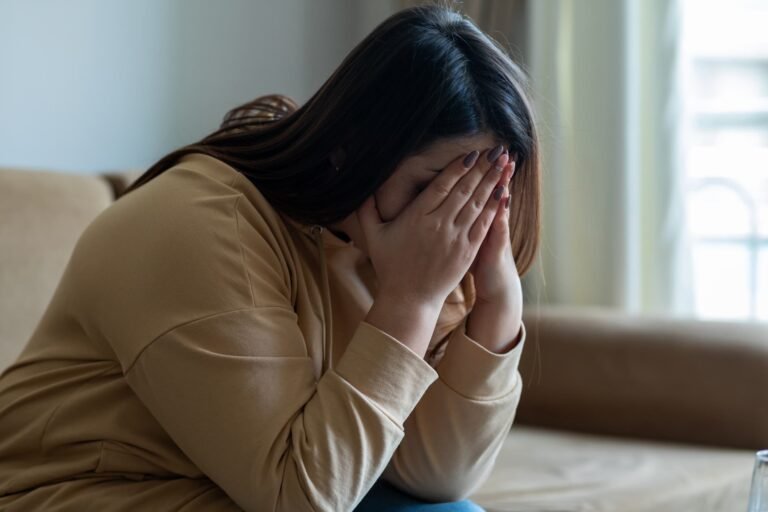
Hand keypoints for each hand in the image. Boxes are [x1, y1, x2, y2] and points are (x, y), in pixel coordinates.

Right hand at [356, 145, 509, 310]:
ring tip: (503, 163)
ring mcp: (455, 239)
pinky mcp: (467, 252)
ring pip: (477, 204)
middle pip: (464, 190)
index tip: (471, 153)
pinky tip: (502, 192)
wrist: (409, 299)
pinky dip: (493, 207)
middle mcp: (438, 225)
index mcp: (417, 217)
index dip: (458, 168)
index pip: (441, 186)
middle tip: (495, 149)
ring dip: (492, 181)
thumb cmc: (390, 267)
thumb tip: (363, 189)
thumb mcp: (373, 237)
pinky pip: (483, 224)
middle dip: (482, 168)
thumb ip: (367, 210)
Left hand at [465, 157, 523, 351]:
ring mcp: (493, 231)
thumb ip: (457, 218)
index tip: (479, 150)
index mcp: (473, 217)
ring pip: (498, 203)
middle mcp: (486, 220)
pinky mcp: (497, 246)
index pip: (476, 189)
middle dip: (492, 169)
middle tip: (499, 147)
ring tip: (506, 163)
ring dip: (501, 183)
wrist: (494, 284)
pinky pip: (500, 226)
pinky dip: (501, 211)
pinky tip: (505, 196)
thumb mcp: (466, 237)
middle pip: (489, 190)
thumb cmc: (472, 260)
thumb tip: (442, 200)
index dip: (479, 170)